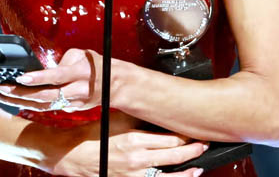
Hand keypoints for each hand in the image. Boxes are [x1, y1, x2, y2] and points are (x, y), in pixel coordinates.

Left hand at [0, 48, 104, 111]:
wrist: (114, 85)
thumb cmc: (95, 64)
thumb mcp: (82, 54)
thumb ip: (62, 61)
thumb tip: (43, 69)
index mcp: (79, 73)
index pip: (56, 77)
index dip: (38, 78)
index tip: (20, 77)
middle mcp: (76, 90)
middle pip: (46, 96)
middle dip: (21, 93)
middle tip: (1, 88)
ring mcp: (74, 102)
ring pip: (44, 106)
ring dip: (21, 101)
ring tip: (2, 95)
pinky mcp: (71, 109)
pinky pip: (48, 107)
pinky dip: (30, 104)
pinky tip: (15, 99)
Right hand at [40, 112, 207, 176]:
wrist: (74, 154)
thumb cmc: (94, 134)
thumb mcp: (118, 119)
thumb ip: (139, 114)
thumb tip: (158, 107)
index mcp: (135, 140)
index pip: (171, 138)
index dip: (186, 134)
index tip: (195, 130)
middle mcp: (137, 160)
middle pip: (175, 155)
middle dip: (193, 150)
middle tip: (204, 144)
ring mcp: (135, 175)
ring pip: (170, 176)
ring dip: (188, 171)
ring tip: (199, 166)